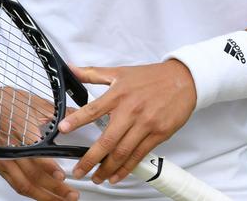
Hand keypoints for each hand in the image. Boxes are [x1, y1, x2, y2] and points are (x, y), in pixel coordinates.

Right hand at [0, 88, 76, 200]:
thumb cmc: (10, 102)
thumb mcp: (38, 103)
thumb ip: (61, 113)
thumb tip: (80, 114)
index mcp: (22, 130)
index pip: (34, 153)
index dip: (48, 167)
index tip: (62, 176)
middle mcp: (11, 148)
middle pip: (31, 175)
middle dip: (52, 188)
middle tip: (70, 194)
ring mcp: (4, 158)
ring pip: (22, 184)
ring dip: (43, 195)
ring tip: (60, 199)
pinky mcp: (0, 164)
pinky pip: (14, 183)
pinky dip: (30, 192)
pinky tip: (42, 196)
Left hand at [57, 60, 196, 185]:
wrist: (184, 79)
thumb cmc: (152, 77)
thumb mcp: (121, 72)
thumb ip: (93, 73)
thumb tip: (70, 69)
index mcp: (119, 94)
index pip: (93, 109)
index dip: (76, 120)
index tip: (62, 130)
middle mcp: (131, 110)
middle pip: (107, 140)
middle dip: (90, 159)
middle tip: (79, 171)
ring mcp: (146, 123)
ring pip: (123, 152)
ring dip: (107, 168)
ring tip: (97, 177)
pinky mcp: (159, 133)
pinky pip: (139, 154)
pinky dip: (127, 168)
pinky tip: (117, 175)